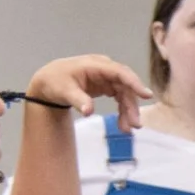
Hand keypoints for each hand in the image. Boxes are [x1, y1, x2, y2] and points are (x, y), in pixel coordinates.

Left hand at [24, 55, 150, 128]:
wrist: (48, 81)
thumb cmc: (55, 82)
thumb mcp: (64, 92)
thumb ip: (78, 101)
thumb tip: (89, 112)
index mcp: (95, 65)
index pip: (119, 72)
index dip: (134, 83)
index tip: (146, 95)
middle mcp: (105, 69)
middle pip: (125, 85)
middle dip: (131, 105)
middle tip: (135, 125)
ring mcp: (107, 78)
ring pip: (124, 93)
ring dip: (128, 111)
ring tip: (128, 129)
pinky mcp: (106, 86)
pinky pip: (120, 98)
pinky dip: (122, 111)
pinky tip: (123, 124)